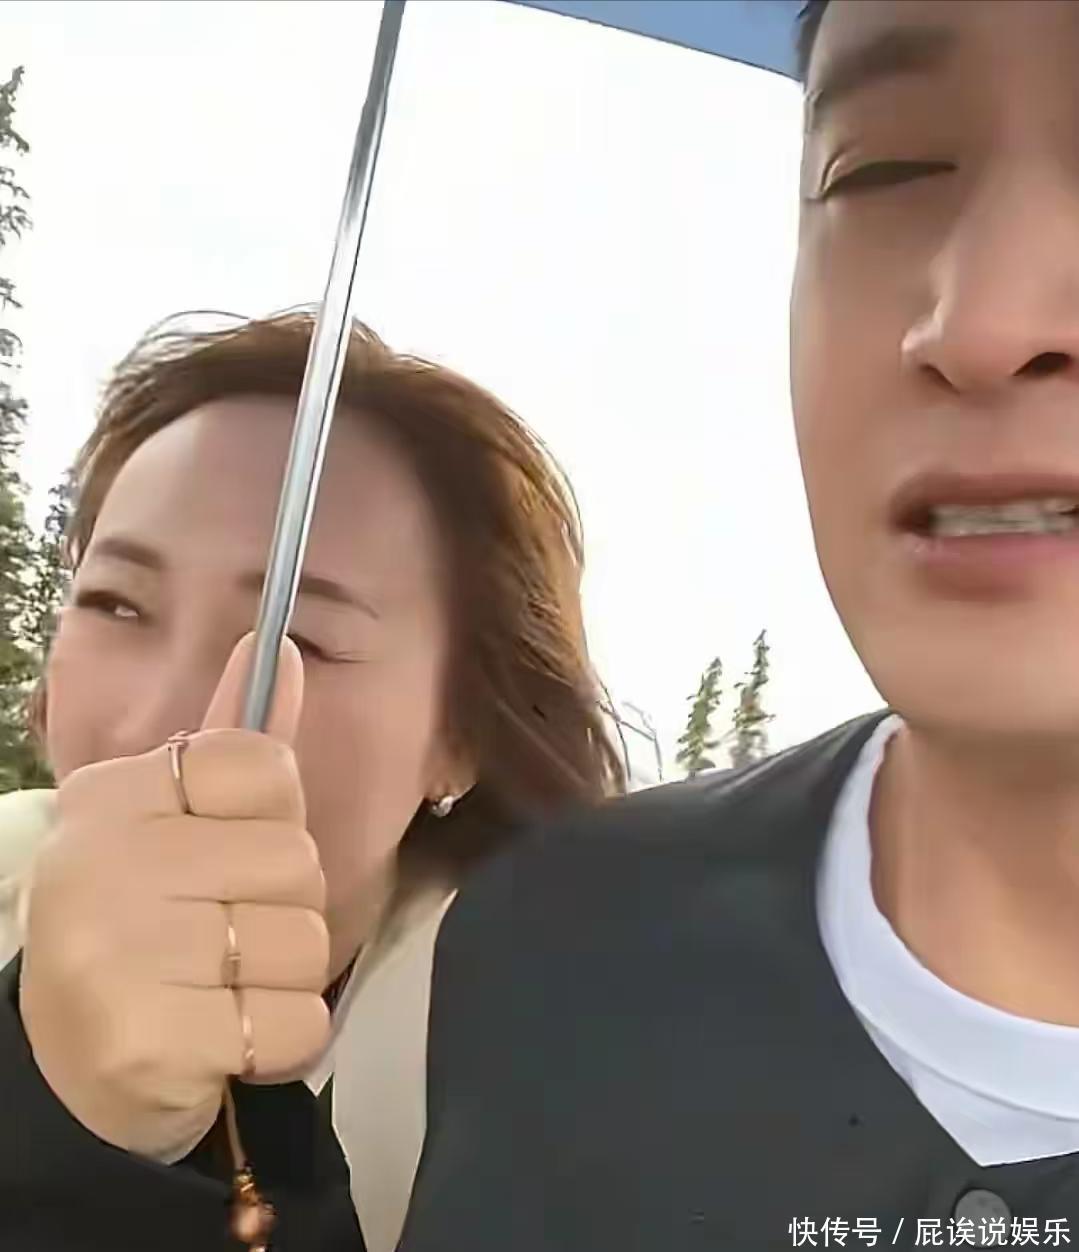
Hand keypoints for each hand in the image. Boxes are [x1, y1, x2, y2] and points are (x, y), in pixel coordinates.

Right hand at [19, 634, 329, 1159]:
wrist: (70, 1063)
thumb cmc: (145, 922)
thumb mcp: (180, 822)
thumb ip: (238, 743)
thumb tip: (277, 644)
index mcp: (115, 795)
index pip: (263, 764)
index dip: (273, 816)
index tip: (227, 850)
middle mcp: (105, 862)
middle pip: (297, 857)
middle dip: (283, 904)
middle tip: (223, 934)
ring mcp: (121, 955)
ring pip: (305, 942)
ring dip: (284, 977)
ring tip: (222, 987)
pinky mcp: (149, 1044)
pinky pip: (297, 1025)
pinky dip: (280, 1040)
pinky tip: (225, 1037)